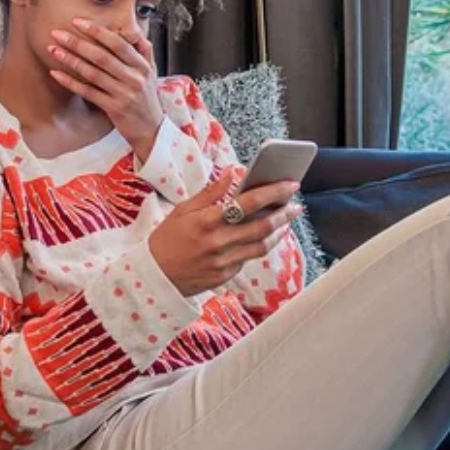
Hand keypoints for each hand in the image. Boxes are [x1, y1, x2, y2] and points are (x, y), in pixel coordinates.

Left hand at [48, 19, 164, 162]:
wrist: (152, 129)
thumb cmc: (147, 99)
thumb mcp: (151, 72)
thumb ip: (144, 50)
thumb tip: (131, 30)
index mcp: (143, 66)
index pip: (119, 43)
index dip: (97, 31)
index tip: (78, 22)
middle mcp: (135, 78)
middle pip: (102, 56)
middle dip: (77, 42)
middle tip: (57, 33)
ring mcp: (124, 94)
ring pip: (93, 73)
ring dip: (70, 60)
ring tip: (53, 50)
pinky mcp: (114, 108)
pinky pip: (88, 92)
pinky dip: (71, 82)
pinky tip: (56, 73)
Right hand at [149, 168, 303, 296]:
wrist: (153, 278)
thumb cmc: (167, 239)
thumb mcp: (183, 210)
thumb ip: (211, 192)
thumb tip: (233, 171)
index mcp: (206, 221)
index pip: (248, 203)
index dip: (272, 192)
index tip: (289, 184)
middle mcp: (218, 242)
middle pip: (262, 226)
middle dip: (284, 213)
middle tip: (296, 204)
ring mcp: (223, 262)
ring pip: (261, 245)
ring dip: (278, 231)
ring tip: (286, 219)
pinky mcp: (226, 276)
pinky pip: (248, 258)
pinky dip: (259, 245)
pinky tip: (265, 235)